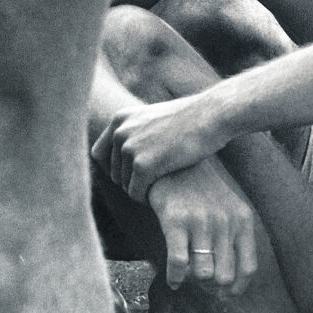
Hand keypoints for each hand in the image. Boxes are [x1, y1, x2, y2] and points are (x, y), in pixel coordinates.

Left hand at [92, 95, 223, 201]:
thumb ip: (136, 132)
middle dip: (131, 180)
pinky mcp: (143, 165)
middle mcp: (120, 132)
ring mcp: (130, 148)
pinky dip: (146, 197)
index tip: (132, 173)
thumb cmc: (191, 118)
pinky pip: (135, 192)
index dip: (114, 167)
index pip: (99, 154)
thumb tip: (122, 154)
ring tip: (163, 182)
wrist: (212, 114)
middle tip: (154, 180)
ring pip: (124, 185)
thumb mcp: (155, 118)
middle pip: (112, 172)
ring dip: (141, 188)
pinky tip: (162, 191)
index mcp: (120, 118)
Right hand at [148, 160, 256, 295]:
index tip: (224, 295)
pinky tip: (173, 277)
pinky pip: (178, 263)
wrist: (175, 164)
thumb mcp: (229, 210)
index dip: (236, 289)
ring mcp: (201, 220)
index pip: (248, 268)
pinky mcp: (175, 221)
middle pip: (225, 276)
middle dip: (212, 287)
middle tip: (201, 280)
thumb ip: (233, 241)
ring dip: (193, 281)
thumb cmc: (203, 193)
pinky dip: (175, 278)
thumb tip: (227, 287)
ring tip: (188, 274)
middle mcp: (225, 221)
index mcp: (242, 219)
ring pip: (203, 274)